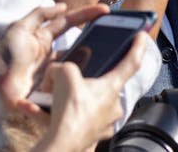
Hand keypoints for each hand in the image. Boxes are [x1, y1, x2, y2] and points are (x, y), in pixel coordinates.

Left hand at [0, 3, 108, 106]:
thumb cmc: (6, 54)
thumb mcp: (20, 27)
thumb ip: (40, 14)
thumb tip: (63, 6)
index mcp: (42, 38)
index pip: (69, 22)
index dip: (86, 14)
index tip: (106, 10)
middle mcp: (50, 54)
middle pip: (79, 43)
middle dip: (96, 38)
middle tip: (115, 34)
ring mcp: (52, 72)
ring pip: (78, 64)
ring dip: (93, 60)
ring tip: (110, 55)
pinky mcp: (53, 89)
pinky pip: (71, 84)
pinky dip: (82, 81)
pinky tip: (95, 76)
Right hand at [27, 32, 148, 150]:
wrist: (61, 147)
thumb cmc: (70, 113)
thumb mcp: (64, 75)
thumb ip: (63, 66)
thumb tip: (56, 72)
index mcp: (112, 88)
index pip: (131, 62)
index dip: (137, 47)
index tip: (142, 36)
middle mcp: (112, 105)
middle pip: (101, 85)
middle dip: (84, 80)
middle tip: (67, 78)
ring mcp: (103, 122)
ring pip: (85, 103)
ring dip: (65, 99)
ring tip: (44, 97)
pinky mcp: (91, 134)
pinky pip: (74, 120)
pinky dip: (56, 115)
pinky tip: (36, 110)